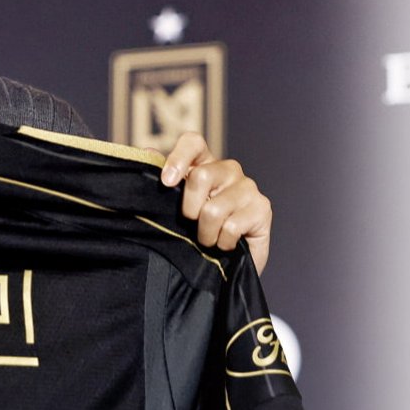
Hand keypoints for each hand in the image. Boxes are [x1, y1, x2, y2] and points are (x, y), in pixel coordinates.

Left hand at [160, 132, 271, 274]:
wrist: (224, 266)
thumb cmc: (194, 233)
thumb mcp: (173, 209)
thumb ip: (162, 182)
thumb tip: (148, 152)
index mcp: (204, 164)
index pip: (193, 142)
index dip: (179, 157)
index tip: (167, 182)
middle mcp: (227, 170)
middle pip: (202, 176)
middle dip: (189, 209)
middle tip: (191, 224)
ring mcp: (247, 187)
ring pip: (214, 208)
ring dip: (205, 234)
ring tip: (208, 239)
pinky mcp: (262, 208)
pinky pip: (231, 226)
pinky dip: (222, 242)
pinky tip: (226, 244)